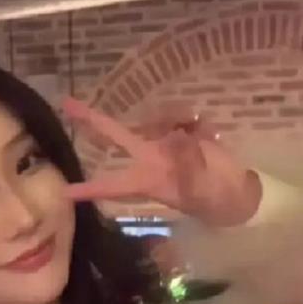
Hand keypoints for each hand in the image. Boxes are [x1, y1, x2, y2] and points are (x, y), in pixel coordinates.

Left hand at [61, 96, 262, 226]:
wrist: (237, 193)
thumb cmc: (215, 199)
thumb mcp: (201, 188)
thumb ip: (187, 163)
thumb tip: (174, 137)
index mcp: (148, 180)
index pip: (112, 185)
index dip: (89, 189)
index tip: (65, 191)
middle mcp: (150, 160)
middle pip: (116, 137)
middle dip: (93, 121)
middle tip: (66, 104)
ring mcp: (165, 146)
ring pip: (156, 119)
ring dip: (173, 116)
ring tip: (195, 124)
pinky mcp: (183, 134)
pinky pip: (181, 117)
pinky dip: (194, 120)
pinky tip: (207, 130)